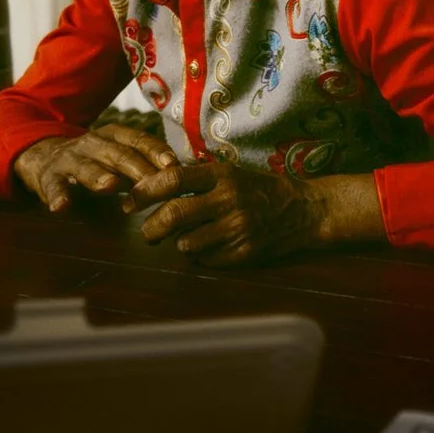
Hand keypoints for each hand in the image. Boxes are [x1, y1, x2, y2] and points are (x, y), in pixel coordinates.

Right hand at [14, 124, 178, 212]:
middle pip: (117, 154)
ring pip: (86, 167)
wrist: (43, 155)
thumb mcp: (119, 156)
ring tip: (110, 186)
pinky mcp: (48, 177)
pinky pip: (53, 187)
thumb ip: (145, 164)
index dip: (156, 151)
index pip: (138, 140)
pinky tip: (61, 207)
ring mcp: (69, 159)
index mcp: (114, 136)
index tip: (173, 165)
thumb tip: (185, 179)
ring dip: (98, 176)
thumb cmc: (94, 160)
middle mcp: (93, 143)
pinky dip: (57, 196)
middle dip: (135, 168)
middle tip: (152, 182)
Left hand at [125, 161, 324, 266]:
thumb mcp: (230, 173)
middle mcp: (228, 200)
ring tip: (189, 237)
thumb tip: (151, 184)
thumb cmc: (259, 189)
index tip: (131, 201)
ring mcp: (237, 228)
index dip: (145, 190)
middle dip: (152, 227)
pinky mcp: (244, 253)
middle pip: (173, 215)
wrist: (303, 210)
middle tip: (147, 233)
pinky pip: (205, 260)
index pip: (173, 179)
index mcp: (221, 175)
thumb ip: (196, 179)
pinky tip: (213, 245)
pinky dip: (201, 255)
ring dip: (180, 243)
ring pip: (186, 243)